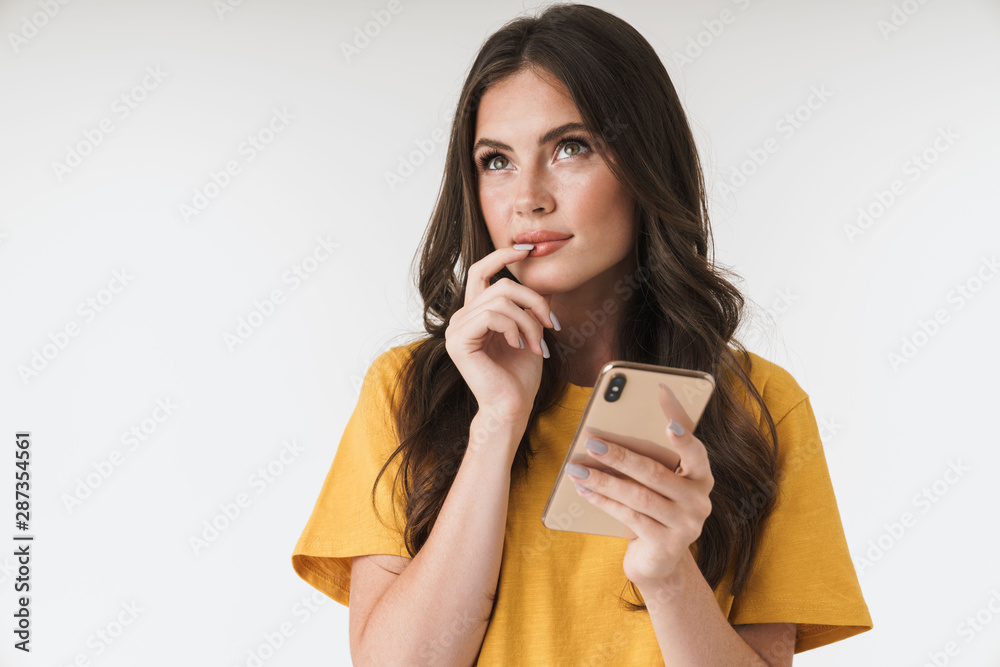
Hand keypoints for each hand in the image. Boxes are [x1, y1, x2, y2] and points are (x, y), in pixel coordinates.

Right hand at [444, 245, 557, 429]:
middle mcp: (461, 318)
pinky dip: (513, 327)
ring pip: (500, 299)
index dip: (502, 256)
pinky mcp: (458, 340)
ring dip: (528, 321)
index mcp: (475, 313)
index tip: (526, 249)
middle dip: (533, 300)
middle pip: (500, 284)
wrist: (513, 407)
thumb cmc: (521, 375)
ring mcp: (456, 329)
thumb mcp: (531, 331)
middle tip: (550, 325)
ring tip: (536, 344)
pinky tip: (518, 345)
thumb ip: (529, 305)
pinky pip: (491, 314)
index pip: (482, 271)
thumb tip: (543, 277)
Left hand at [565, 383, 714, 588]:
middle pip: (655, 472)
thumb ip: (650, 458)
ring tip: (576, 469)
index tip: (663, 403)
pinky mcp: (667, 545)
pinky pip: (630, 517)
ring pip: (638, 495)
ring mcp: (686, 525)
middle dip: (619, 455)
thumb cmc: (653, 509)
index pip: (695, 448)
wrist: (657, 561)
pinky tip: (584, 491)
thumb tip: (612, 428)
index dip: (681, 426)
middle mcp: (699, 500)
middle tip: (591, 442)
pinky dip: (604, 501)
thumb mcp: (657, 484)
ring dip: (603, 480)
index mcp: (701, 477)